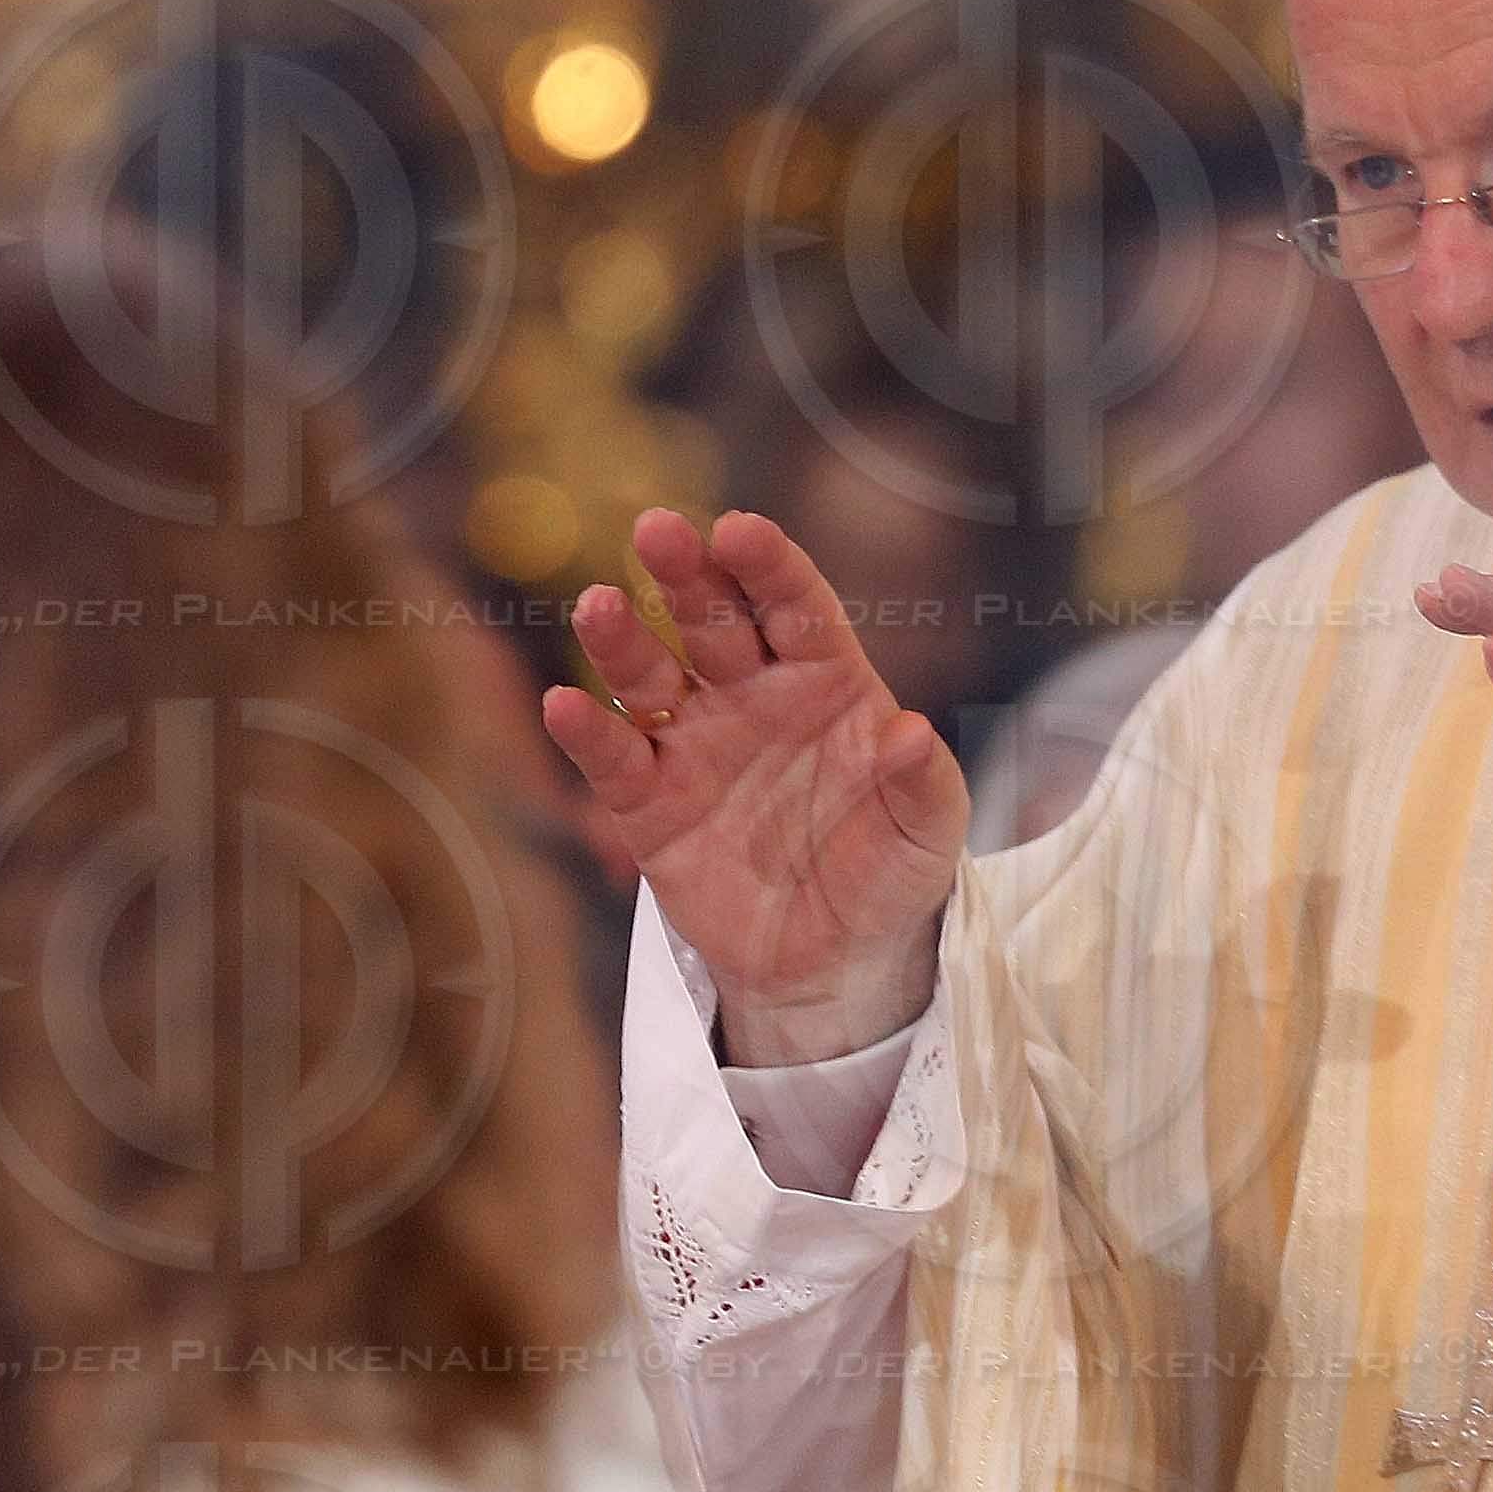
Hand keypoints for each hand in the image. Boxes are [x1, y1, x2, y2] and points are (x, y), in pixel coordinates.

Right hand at [541, 511, 964, 1065]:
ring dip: (621, 640)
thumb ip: (922, 783)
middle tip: (658, 530)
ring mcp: (692, 744)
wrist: (831, 961)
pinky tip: (566, 706)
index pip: (795, 608)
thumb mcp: (927, 835)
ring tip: (599, 606)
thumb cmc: (887, 874)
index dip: (769, 567)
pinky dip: (586, 732)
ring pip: (649, 675)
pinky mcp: (647, 804)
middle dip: (687, 574)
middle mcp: (750, 696)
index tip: (741, 530)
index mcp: (825, 682)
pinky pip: (612, 760)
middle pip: (713, 620)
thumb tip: (911, 733)